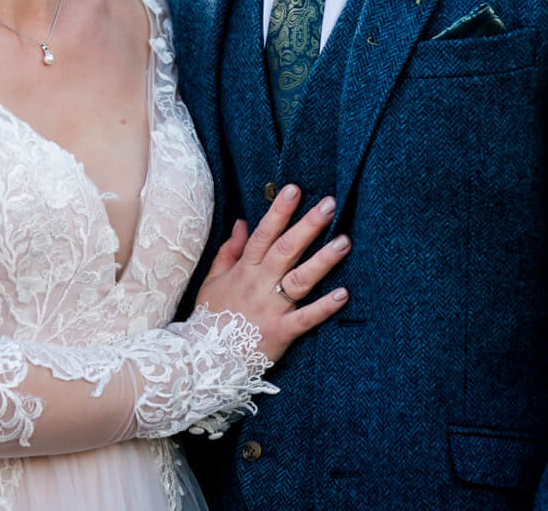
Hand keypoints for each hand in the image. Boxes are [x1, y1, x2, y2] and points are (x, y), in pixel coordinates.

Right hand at [193, 184, 349, 361]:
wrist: (204, 358)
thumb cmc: (210, 317)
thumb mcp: (212, 280)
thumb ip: (229, 251)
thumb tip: (241, 223)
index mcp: (244, 270)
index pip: (264, 234)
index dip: (279, 211)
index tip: (294, 189)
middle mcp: (259, 284)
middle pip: (286, 249)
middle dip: (308, 225)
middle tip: (329, 205)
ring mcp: (270, 308)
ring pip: (300, 278)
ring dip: (323, 260)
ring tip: (344, 241)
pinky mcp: (281, 332)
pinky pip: (305, 318)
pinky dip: (324, 307)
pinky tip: (343, 294)